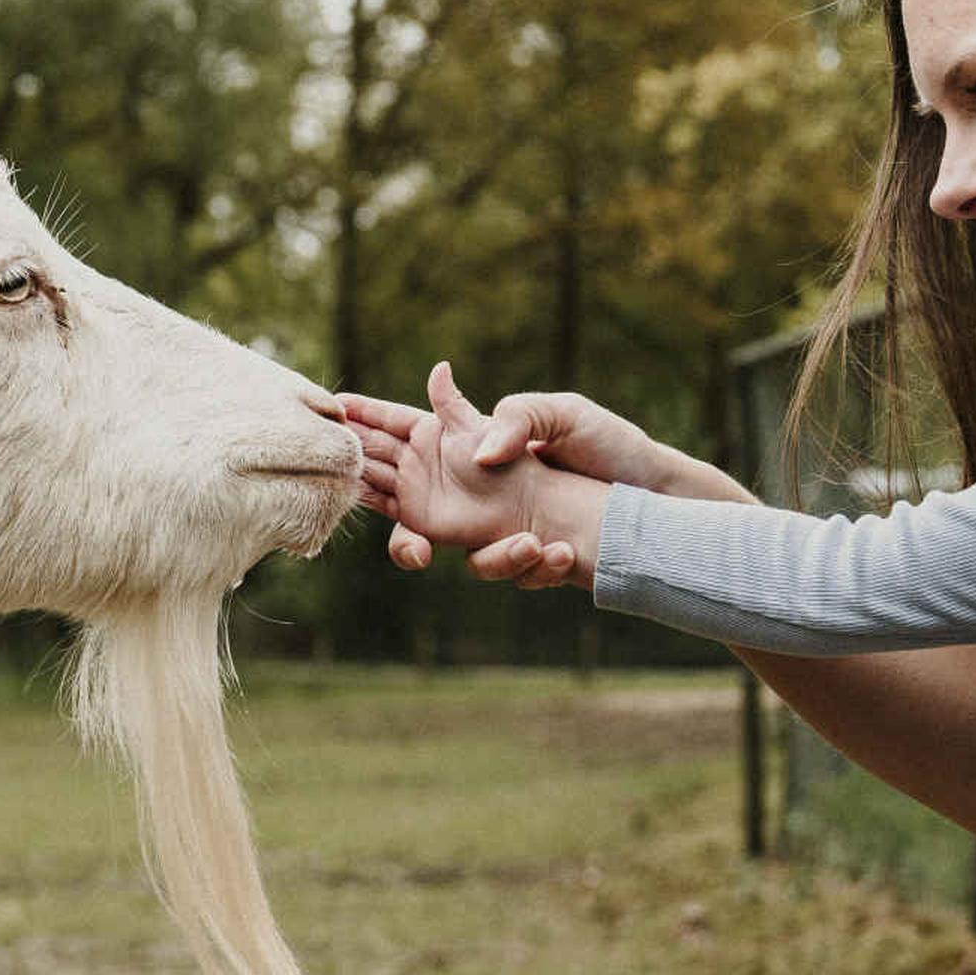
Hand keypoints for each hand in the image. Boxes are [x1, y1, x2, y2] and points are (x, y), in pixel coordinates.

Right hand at [344, 364, 602, 581]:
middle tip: (393, 524)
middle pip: (387, 491)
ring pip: (426, 544)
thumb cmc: (606, 442)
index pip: (396, 426)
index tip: (326, 419)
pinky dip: (521, 565)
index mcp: (463, 437)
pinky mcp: (510, 554)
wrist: (649, 496)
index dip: (359, 423)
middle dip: (372, 504)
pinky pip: (493, 567)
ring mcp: (476, 521)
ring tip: (531, 547)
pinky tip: (557, 553)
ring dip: (475, 552)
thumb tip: (456, 406)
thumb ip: (510, 415)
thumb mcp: (562, 415)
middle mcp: (457, 480)